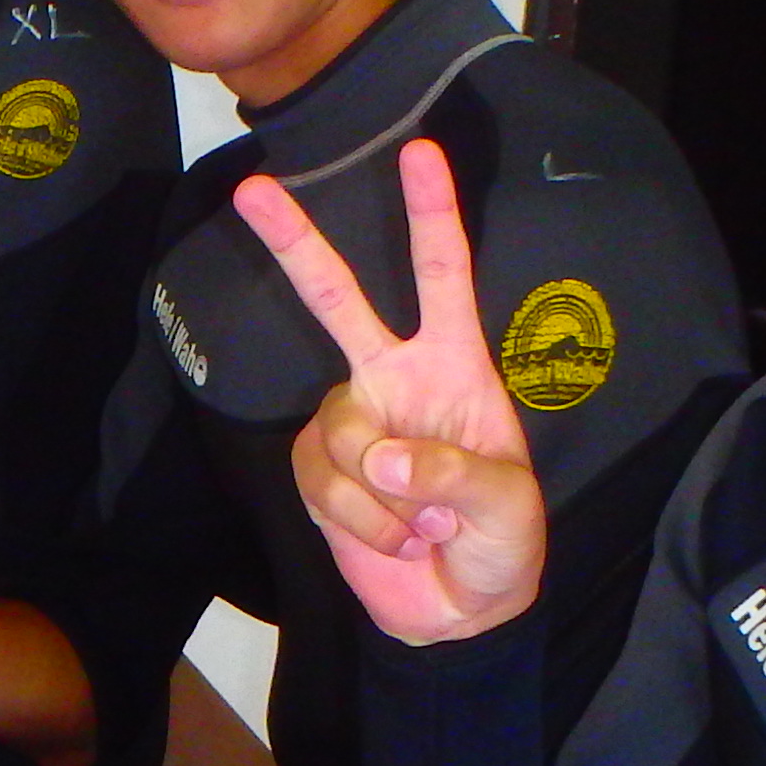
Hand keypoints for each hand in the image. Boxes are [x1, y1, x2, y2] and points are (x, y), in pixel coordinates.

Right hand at [241, 140, 544, 643]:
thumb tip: (389, 459)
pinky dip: (362, 522)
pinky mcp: (318, 471)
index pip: (444, 278)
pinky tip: (395, 538)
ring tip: (426, 528)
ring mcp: (351, 422)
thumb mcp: (511, 514)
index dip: (432, 215)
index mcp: (454, 367)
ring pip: (344, 434)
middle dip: (294, 243)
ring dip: (387, 498)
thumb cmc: (501, 546)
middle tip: (254, 189)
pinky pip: (324, 483)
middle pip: (337, 299)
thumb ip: (459, 477)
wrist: (456, 613)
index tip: (420, 152)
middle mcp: (393, 378)